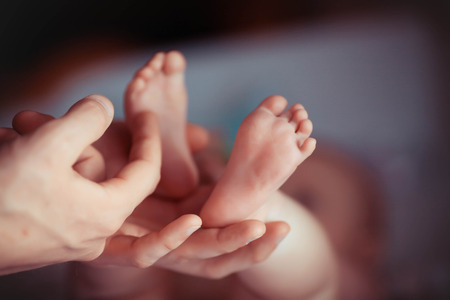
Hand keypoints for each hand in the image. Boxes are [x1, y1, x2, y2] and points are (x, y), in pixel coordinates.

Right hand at [0, 95, 160, 274]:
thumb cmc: (0, 200)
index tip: (147, 114)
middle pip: (94, 165)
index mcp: (106, 212)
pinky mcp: (43, 233)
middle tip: (26, 123)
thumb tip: (103, 107)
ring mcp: (66, 233)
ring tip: (8, 143)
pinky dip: (28, 166)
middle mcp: (92, 229)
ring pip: (66, 173)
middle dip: (63, 137)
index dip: (149, 137)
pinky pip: (48, 189)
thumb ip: (85, 119)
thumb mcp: (48, 145)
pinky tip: (5, 152)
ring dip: (39, 148)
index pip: (146, 170)